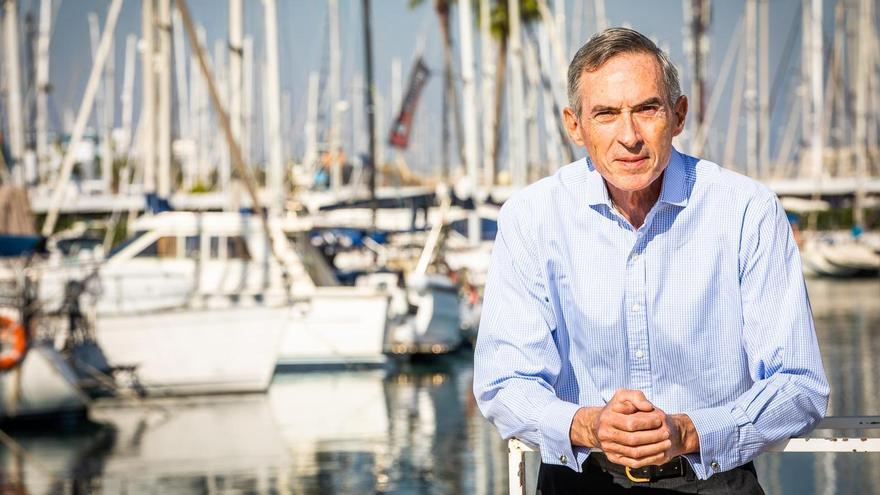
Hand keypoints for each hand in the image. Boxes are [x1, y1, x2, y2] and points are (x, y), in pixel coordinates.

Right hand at [570, 390, 698, 467]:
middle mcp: (606, 435)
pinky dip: (648, 459)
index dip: (648, 422)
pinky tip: (659, 454)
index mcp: (608, 418)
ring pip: (635, 453)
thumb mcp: (622, 395)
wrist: (596, 425)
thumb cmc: (613, 408)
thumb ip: (635, 396)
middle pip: (635, 440)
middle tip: (668, 434)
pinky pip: (633, 462)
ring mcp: (609, 448)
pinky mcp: (614, 458)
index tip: (661, 419)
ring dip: (654, 450)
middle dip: (654, 437)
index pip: (632, 422)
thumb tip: (647, 405)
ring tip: (667, 444)